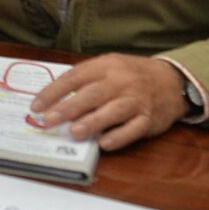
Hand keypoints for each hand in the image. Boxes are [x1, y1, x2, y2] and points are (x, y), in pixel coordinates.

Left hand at [27, 53, 187, 150]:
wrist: (172, 80)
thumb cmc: (131, 75)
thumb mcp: (108, 67)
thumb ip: (85, 80)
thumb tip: (54, 100)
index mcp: (106, 66)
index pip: (74, 77)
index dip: (54, 92)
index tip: (37, 106)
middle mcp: (121, 81)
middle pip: (92, 94)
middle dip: (68, 108)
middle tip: (49, 120)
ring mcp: (137, 100)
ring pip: (113, 111)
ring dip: (92, 122)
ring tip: (74, 132)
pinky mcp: (149, 118)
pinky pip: (134, 128)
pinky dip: (119, 136)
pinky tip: (104, 143)